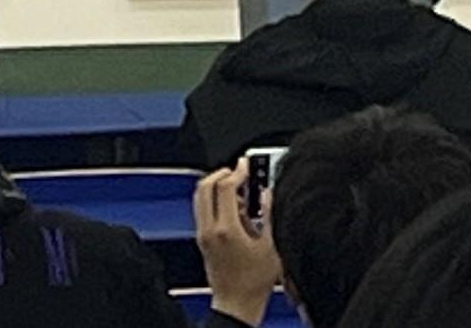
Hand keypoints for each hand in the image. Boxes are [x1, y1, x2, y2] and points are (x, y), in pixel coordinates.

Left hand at [192, 165, 277, 325]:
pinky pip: (202, 210)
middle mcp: (209, 230)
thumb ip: (268, 215)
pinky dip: (214, 200)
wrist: (237, 304)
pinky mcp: (202, 241)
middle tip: (239, 172)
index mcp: (226, 229)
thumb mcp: (270, 246)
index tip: (246, 166)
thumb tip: (268, 195)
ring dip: (216, 186)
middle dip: (222, 174)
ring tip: (238, 189)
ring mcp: (203, 235)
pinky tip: (233, 208)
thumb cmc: (253, 283)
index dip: (237, 171)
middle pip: (204, 186)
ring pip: (200, 197)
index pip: (225, 187)